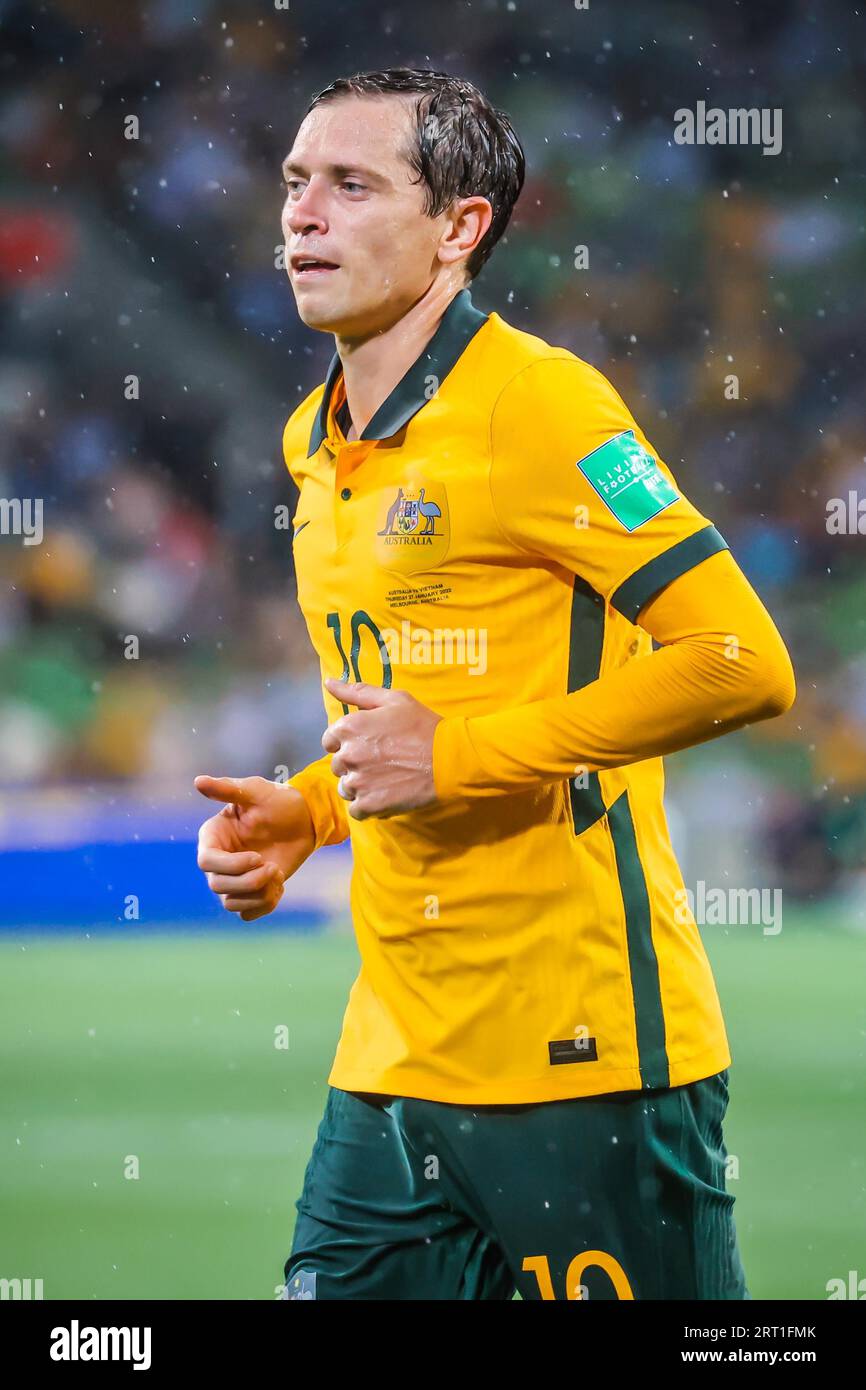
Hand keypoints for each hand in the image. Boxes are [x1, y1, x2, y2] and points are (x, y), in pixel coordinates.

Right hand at [194, 775, 315, 921]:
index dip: (231, 865)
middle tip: (274, 867)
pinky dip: (264, 905)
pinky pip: (247, 914)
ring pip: (231, 904)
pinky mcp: (250, 893)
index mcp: (213, 837)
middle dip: (249, 881)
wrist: (304, 820)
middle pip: (217, 886)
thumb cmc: (278, 801)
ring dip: (258, 894)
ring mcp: (233, 879)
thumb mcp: (255, 791)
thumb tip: (198, 781)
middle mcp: (218, 860)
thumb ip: (227, 789)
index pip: (206, 862)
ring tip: (278, 874)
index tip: (257, 857)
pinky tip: (279, 885)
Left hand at [322, 678, 441, 818]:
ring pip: (346, 788)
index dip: (349, 742)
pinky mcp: (368, 805)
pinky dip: (369, 804)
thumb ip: (357, 692)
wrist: (448, 759)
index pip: (330, 741)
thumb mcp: (393, 699)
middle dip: (355, 763)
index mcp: (349, 728)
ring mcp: (357, 782)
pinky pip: (356, 809)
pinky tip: (387, 793)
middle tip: (383, 760)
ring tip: (386, 778)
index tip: (369, 744)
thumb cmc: (422, 726)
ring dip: (361, 785)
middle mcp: (347, 755)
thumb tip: (329, 683)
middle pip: (338, 765)